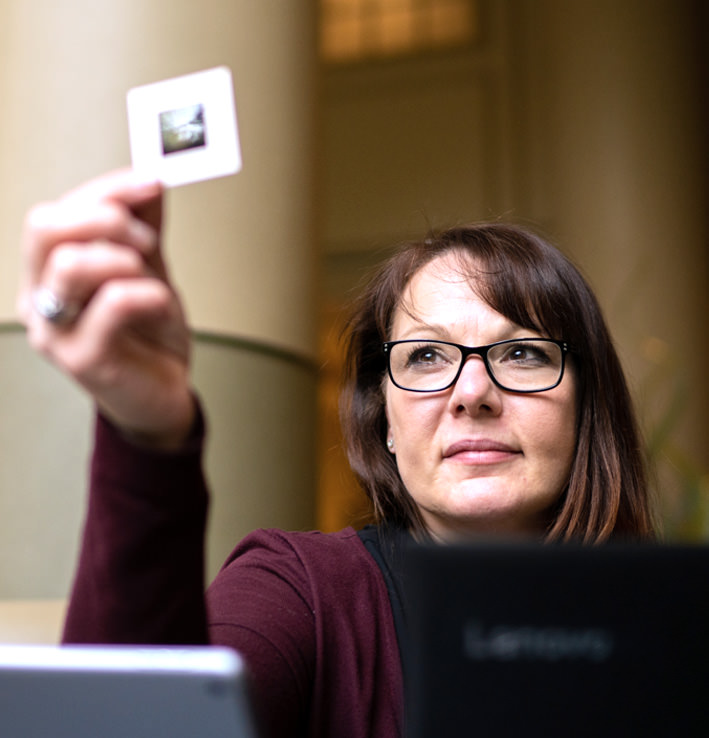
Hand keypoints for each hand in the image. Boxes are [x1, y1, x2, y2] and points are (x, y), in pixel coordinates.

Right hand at [17, 169, 195, 449]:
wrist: (164, 392)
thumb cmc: (149, 334)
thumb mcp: (149, 270)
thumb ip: (145, 228)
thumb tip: (150, 181)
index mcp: (48, 272)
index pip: (55, 213)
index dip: (106, 190)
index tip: (151, 182)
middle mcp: (40, 298)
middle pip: (45, 228)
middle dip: (106, 218)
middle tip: (148, 239)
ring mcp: (55, 331)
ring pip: (71, 264)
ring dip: (127, 260)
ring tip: (153, 280)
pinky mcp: (82, 359)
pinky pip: (111, 303)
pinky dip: (148, 293)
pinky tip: (162, 305)